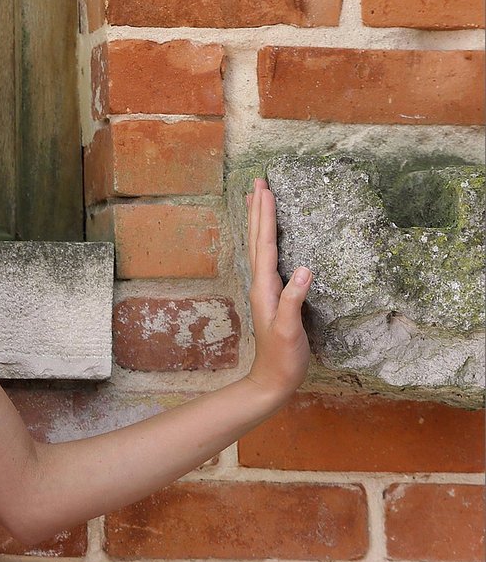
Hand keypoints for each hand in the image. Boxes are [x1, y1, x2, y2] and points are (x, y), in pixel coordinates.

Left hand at [243, 176, 311, 401]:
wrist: (272, 379)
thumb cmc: (283, 357)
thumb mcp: (290, 330)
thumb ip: (294, 300)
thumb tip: (305, 269)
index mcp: (264, 287)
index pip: (265, 243)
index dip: (266, 216)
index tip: (265, 190)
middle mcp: (260, 283)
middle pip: (256, 238)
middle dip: (257, 209)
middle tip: (257, 182)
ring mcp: (264, 289)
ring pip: (258, 246)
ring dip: (258, 221)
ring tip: (256, 199)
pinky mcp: (271, 296)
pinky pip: (267, 258)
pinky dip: (266, 240)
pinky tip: (270, 238)